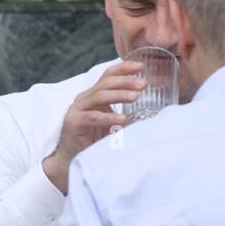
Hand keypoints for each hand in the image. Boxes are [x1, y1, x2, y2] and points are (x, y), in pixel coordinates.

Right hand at [41, 61, 146, 192]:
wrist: (72, 159)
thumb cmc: (94, 140)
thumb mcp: (110, 121)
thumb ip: (123, 111)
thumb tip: (152, 109)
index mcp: (93, 95)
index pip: (107, 76)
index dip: (123, 68)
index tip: (141, 66)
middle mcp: (84, 99)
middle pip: (104, 83)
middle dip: (125, 81)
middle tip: (143, 84)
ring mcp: (77, 110)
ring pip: (99, 96)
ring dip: (119, 95)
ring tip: (136, 97)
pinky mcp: (74, 123)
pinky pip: (93, 117)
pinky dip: (109, 117)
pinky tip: (122, 119)